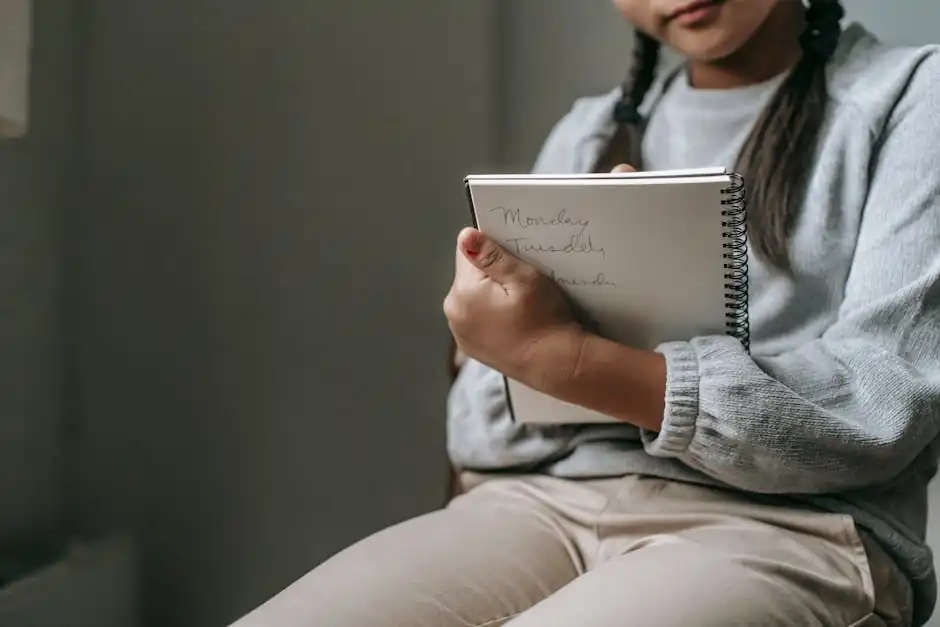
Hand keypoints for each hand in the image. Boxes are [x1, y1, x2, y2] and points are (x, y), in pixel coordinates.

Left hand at [443, 228, 581, 390]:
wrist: (555, 366)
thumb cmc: (544, 321)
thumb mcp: (524, 279)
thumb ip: (491, 256)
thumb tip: (465, 236)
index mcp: (462, 293)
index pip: (467, 253)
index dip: (491, 252)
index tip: (513, 263)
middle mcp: (452, 313)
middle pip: (468, 276)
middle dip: (489, 276)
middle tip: (519, 287)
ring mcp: (460, 333)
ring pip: (472, 297)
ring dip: (488, 296)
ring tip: (516, 307)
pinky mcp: (470, 347)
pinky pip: (476, 318)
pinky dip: (490, 316)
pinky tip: (511, 322)